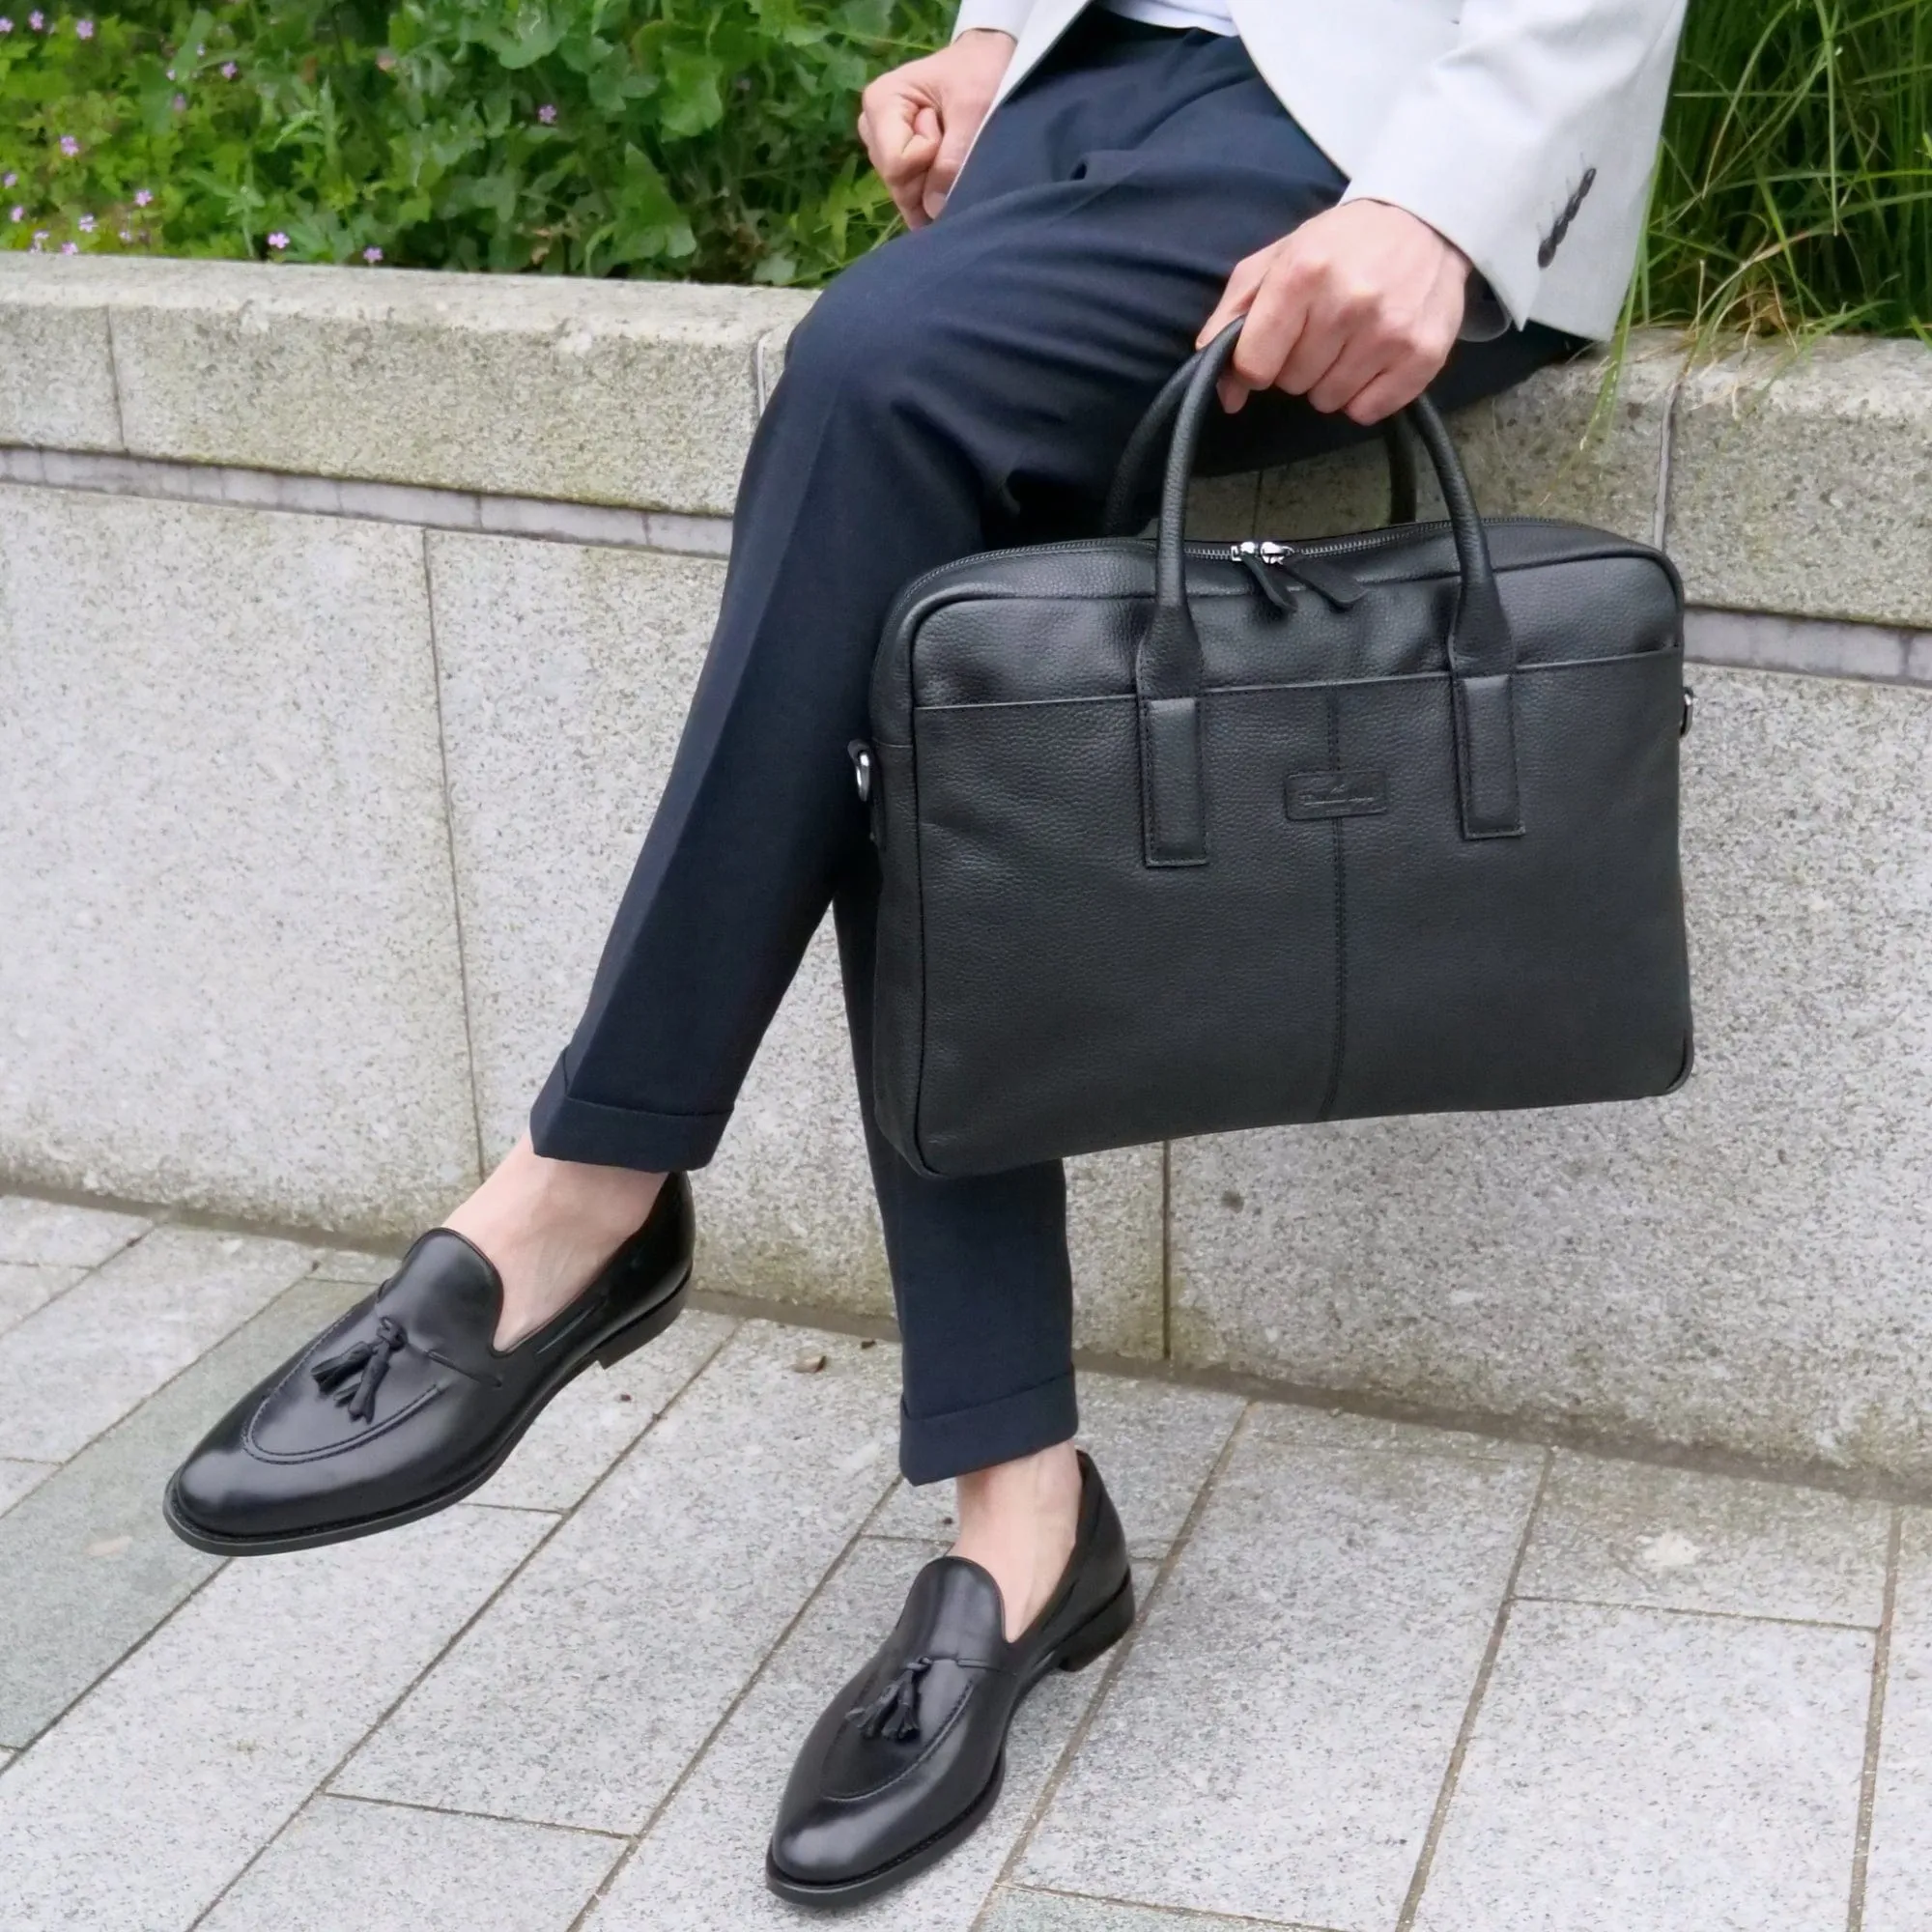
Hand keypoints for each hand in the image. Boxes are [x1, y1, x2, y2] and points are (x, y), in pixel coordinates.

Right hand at [858, 30, 1014, 227]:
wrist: (985, 63)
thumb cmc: (979, 74)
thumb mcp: (974, 110)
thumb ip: (953, 158)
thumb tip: (934, 209)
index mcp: (880, 102)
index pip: (895, 163)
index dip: (927, 157)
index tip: (945, 126)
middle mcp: (871, 127)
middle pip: (897, 182)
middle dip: (930, 174)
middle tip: (950, 137)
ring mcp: (881, 146)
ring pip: (903, 192)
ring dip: (933, 181)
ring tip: (949, 145)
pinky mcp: (894, 161)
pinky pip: (909, 194)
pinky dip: (931, 191)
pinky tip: (944, 171)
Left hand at [1195, 200, 1470, 424]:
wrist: (1423, 220)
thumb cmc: (1339, 245)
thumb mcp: (1275, 261)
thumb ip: (1231, 319)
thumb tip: (1225, 392)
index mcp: (1303, 274)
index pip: (1254, 364)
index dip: (1256, 364)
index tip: (1272, 347)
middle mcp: (1348, 302)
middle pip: (1292, 383)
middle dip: (1297, 365)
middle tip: (1322, 329)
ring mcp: (1389, 331)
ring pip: (1328, 401)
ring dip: (1331, 380)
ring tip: (1349, 339)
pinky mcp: (1422, 356)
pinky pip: (1367, 411)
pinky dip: (1364, 394)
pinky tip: (1373, 357)